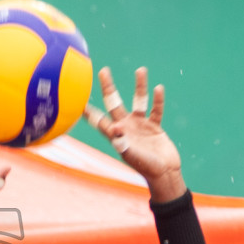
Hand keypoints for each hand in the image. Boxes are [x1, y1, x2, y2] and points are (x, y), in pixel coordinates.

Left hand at [85, 66, 185, 202]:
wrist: (164, 174)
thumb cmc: (146, 168)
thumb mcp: (133, 155)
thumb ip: (123, 142)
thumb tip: (115, 127)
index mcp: (116, 135)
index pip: (98, 120)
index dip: (88, 111)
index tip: (78, 98)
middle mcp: (126, 127)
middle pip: (115, 103)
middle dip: (109, 87)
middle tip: (103, 70)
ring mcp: (140, 126)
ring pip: (139, 101)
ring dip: (140, 86)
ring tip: (140, 69)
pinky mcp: (154, 127)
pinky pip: (156, 110)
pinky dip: (158, 100)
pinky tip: (158, 88)